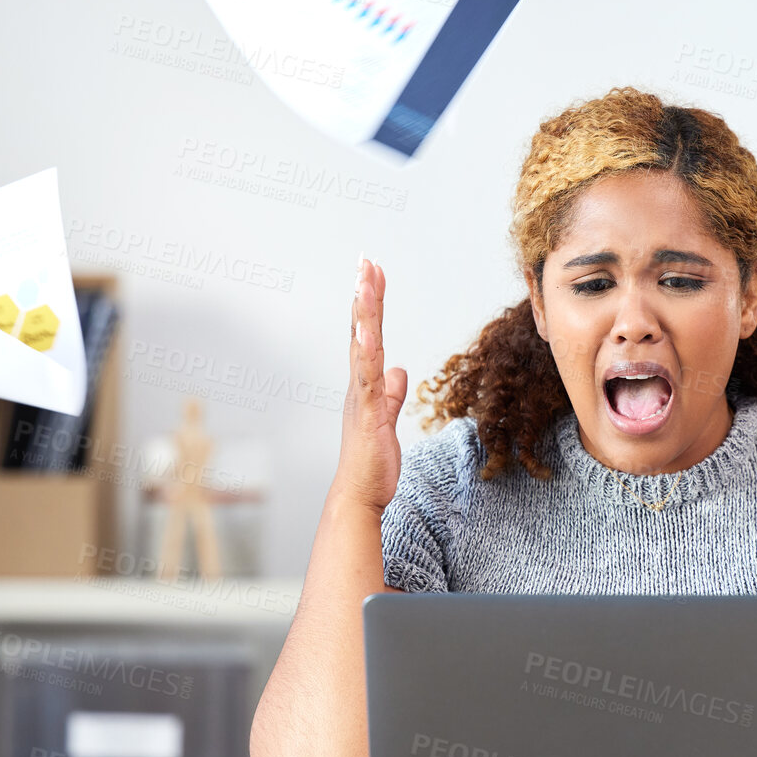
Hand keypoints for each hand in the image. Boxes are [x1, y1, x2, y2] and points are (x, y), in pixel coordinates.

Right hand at [336, 256, 408, 514]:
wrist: (359, 496)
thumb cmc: (371, 464)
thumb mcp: (387, 420)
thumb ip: (391, 395)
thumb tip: (399, 372)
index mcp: (365, 386)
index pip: (368, 336)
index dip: (370, 305)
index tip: (372, 274)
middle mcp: (358, 386)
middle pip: (361, 331)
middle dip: (364, 295)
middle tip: (366, 260)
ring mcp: (360, 398)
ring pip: (362, 347)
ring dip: (364, 314)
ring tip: (365, 280)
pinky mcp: (367, 414)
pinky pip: (367, 378)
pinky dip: (366, 353)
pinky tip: (368, 331)